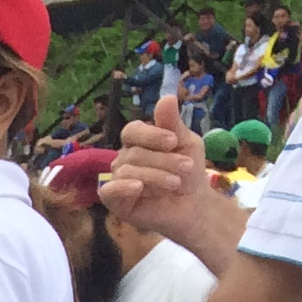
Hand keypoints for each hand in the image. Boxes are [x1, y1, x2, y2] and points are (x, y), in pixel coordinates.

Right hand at [101, 95, 212, 238]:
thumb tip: (166, 97)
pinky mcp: (114, 201)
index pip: (132, 130)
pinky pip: (108, 190)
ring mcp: (117, 180)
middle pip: (134, 152)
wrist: (193, 204)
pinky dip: (123, 187)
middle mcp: (124, 159)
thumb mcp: (186, 143)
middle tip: (186, 167)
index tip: (173, 141)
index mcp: (138, 143)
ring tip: (176, 183)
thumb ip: (173, 123)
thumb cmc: (188, 172)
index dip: (150, 134)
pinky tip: (139, 188)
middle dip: (163, 160)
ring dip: (155, 175)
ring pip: (127, 171)